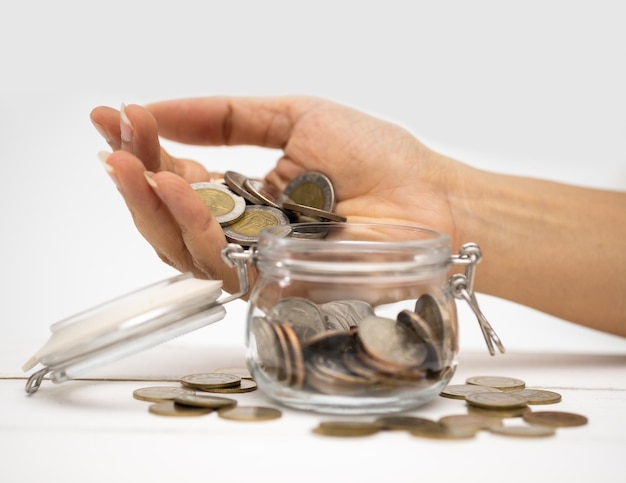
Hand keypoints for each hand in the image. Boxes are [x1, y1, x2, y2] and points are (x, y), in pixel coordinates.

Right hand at [90, 96, 463, 292]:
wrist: (429, 197)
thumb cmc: (376, 157)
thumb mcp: (295, 117)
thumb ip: (227, 116)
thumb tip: (159, 107)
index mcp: (244, 193)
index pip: (179, 177)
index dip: (144, 149)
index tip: (112, 116)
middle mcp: (243, 232)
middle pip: (169, 219)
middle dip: (135, 180)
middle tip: (113, 143)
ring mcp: (256, 262)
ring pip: (183, 248)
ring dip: (153, 205)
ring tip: (136, 165)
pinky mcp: (274, 286)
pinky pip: (221, 266)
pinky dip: (195, 228)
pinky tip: (178, 190)